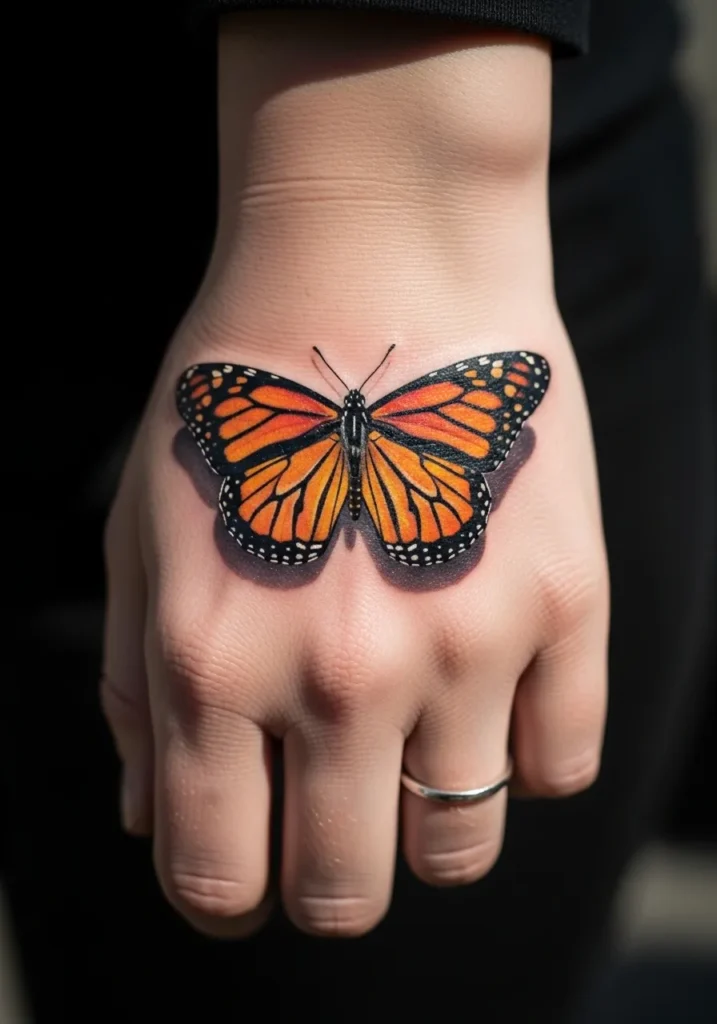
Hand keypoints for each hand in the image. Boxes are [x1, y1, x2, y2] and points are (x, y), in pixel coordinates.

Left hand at [102, 13, 608, 937]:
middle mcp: (344, 671)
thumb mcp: (146, 536)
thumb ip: (137, 694)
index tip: (245, 860)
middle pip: (346, 896)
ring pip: (461, 845)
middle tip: (327, 818)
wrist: (376, 263)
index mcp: (216, 662)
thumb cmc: (244, 403)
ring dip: (424, 820)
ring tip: (409, 733)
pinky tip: (484, 681)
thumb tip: (153, 822)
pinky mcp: (566, 600)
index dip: (226, 894)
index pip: (219, 881)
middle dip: (327, 880)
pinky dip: (520, 752)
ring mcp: (470, 639)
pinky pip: (561, 763)